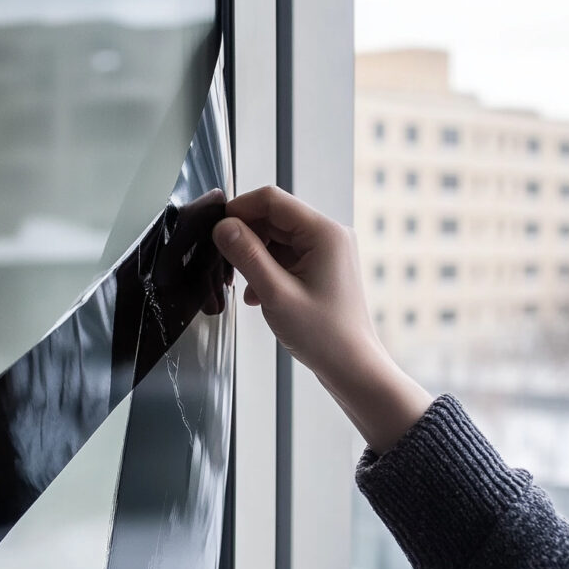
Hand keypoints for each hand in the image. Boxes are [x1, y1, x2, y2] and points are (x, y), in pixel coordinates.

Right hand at [212, 186, 431, 452]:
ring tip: (244, 286)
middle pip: (274, 218)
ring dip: (254, 257)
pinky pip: (286, 256)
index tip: (215, 230)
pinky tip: (257, 295)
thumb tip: (222, 227)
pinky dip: (267, 269)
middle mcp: (329, 235)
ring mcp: (327, 252)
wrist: (353, 368)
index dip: (239, 209)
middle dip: (245, 237)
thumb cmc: (323, 335)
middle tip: (224, 264)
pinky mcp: (322, 268)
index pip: (272, 199)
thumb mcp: (275, 293)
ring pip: (277, 238)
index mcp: (324, 232)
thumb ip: (246, 256)